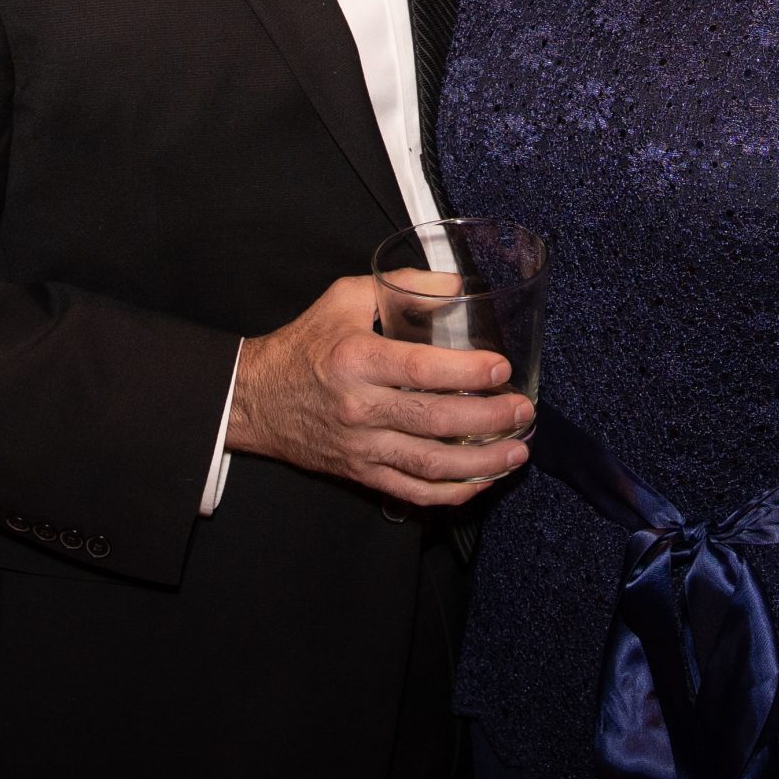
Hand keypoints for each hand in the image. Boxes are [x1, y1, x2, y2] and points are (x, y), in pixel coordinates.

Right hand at [229, 275, 532, 507]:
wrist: (255, 398)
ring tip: (517, 450)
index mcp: (357, 360)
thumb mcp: (346, 297)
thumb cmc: (305, 343)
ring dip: (482, 463)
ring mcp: (362, 447)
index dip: (468, 373)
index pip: (422, 371)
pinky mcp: (361, 473)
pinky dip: (453, 492)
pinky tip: (482, 480)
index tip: (501, 368)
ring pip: (432, 465)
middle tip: (524, 410)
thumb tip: (457, 286)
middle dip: (490, 420)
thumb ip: (402, 286)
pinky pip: (414, 492)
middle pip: (436, 422)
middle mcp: (360, 408)